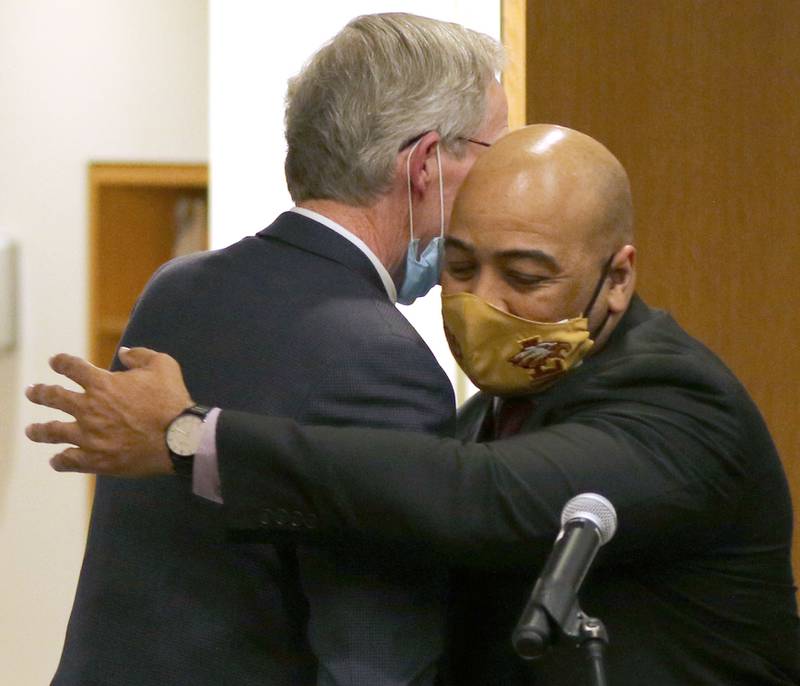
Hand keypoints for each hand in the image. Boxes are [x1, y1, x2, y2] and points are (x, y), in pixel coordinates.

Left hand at [25, 347, 193, 475]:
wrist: (177, 438)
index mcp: (102, 383)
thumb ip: (140, 356)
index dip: (60, 362)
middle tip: (32, 392)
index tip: (54, 362)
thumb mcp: (163, 366)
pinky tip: (56, 460)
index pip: (72, 367)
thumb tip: (123, 352)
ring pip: (53, 432)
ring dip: (39, 430)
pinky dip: (60, 460)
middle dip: (40, 393)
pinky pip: (69, 461)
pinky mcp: (95, 459)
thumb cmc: (172, 400)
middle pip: (54, 397)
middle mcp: (89, 408)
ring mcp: (89, 436)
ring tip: (31, 430)